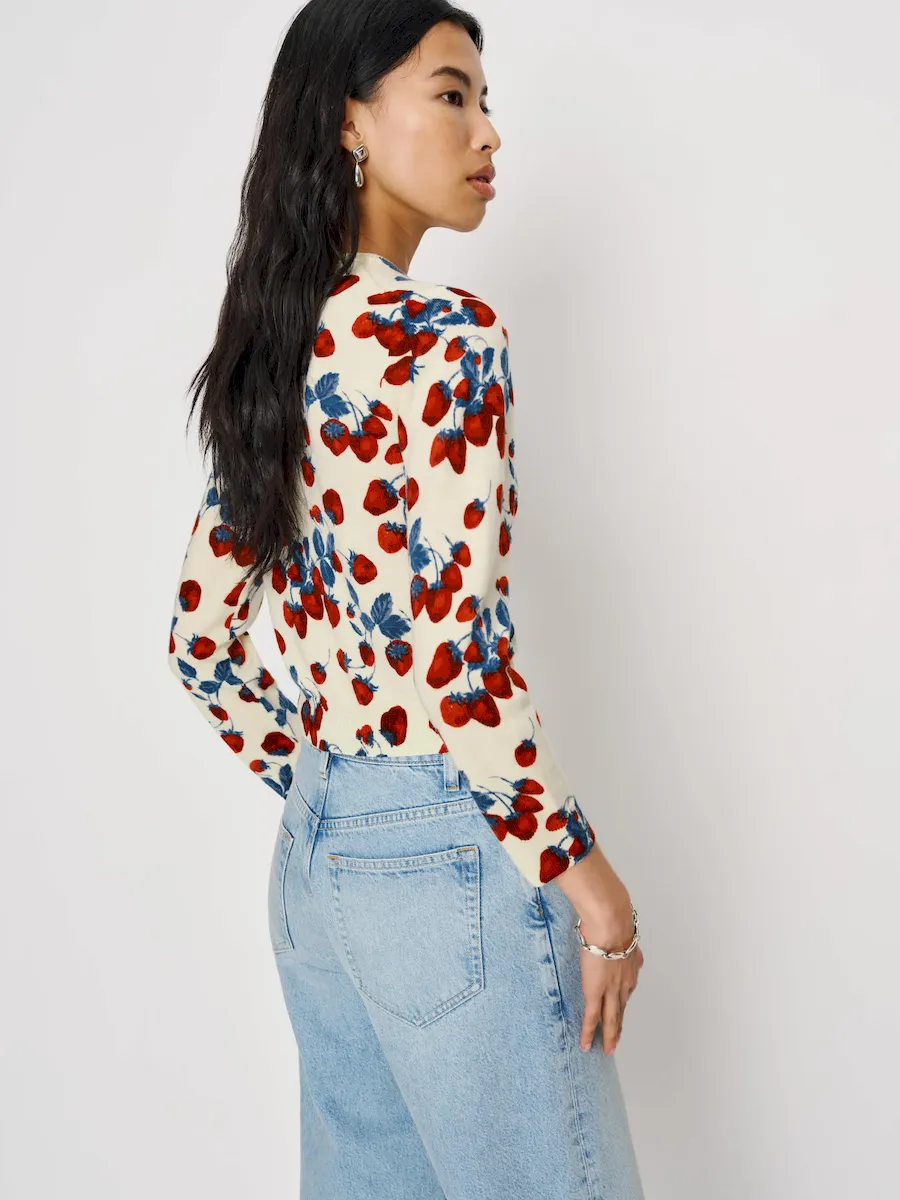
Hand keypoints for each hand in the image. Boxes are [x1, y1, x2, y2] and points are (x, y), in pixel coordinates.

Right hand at [576, 906, 642, 1054]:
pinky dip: (589, 1033)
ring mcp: (611, 990)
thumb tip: (616, 922)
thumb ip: (618, 930)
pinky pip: (592, 1018)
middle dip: (619, 1025)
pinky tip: (586, 1045)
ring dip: (610, 1035)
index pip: (627, 988)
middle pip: (622, 1008)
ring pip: (611, 1019)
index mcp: (631, 965)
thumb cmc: (613, 917)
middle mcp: (625, 982)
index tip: (621, 1006)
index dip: (623, 999)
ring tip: (608, 1049)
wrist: (610, 923)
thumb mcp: (620, 926)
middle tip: (617, 1040)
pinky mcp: (595, 993)